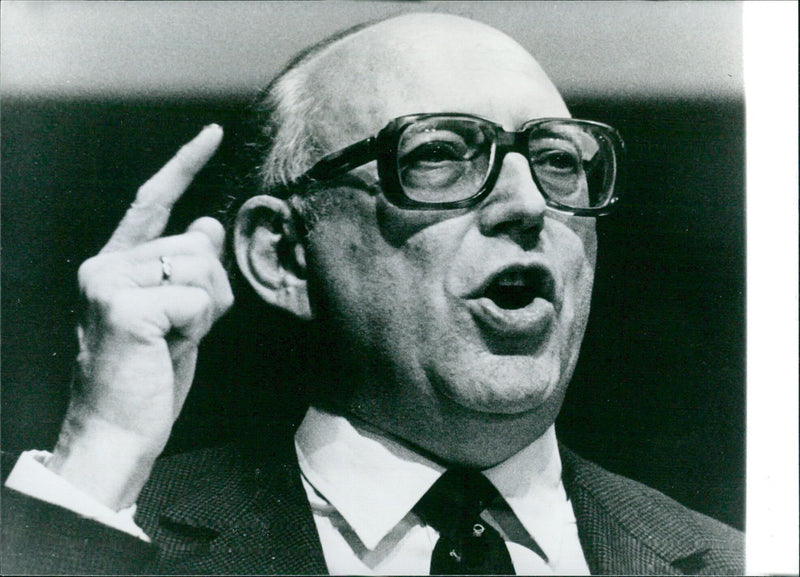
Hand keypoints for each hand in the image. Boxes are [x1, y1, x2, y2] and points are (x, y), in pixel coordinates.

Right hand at [47, 125, 232, 509]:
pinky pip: (198, 298)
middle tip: (184, 330)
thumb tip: (206, 223)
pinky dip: (199, 326)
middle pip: (197, 244)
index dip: (184, 166)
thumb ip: (187, 271)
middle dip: (212, 289)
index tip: (213, 134)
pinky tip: (170, 347)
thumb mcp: (175, 316)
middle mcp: (105, 265)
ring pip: (201, 267)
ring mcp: (109, 283)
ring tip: (175, 339)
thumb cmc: (146, 377)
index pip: (153, 202)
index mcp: (116, 265)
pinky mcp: (123, 307)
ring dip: (207, 309)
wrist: (117, 433)